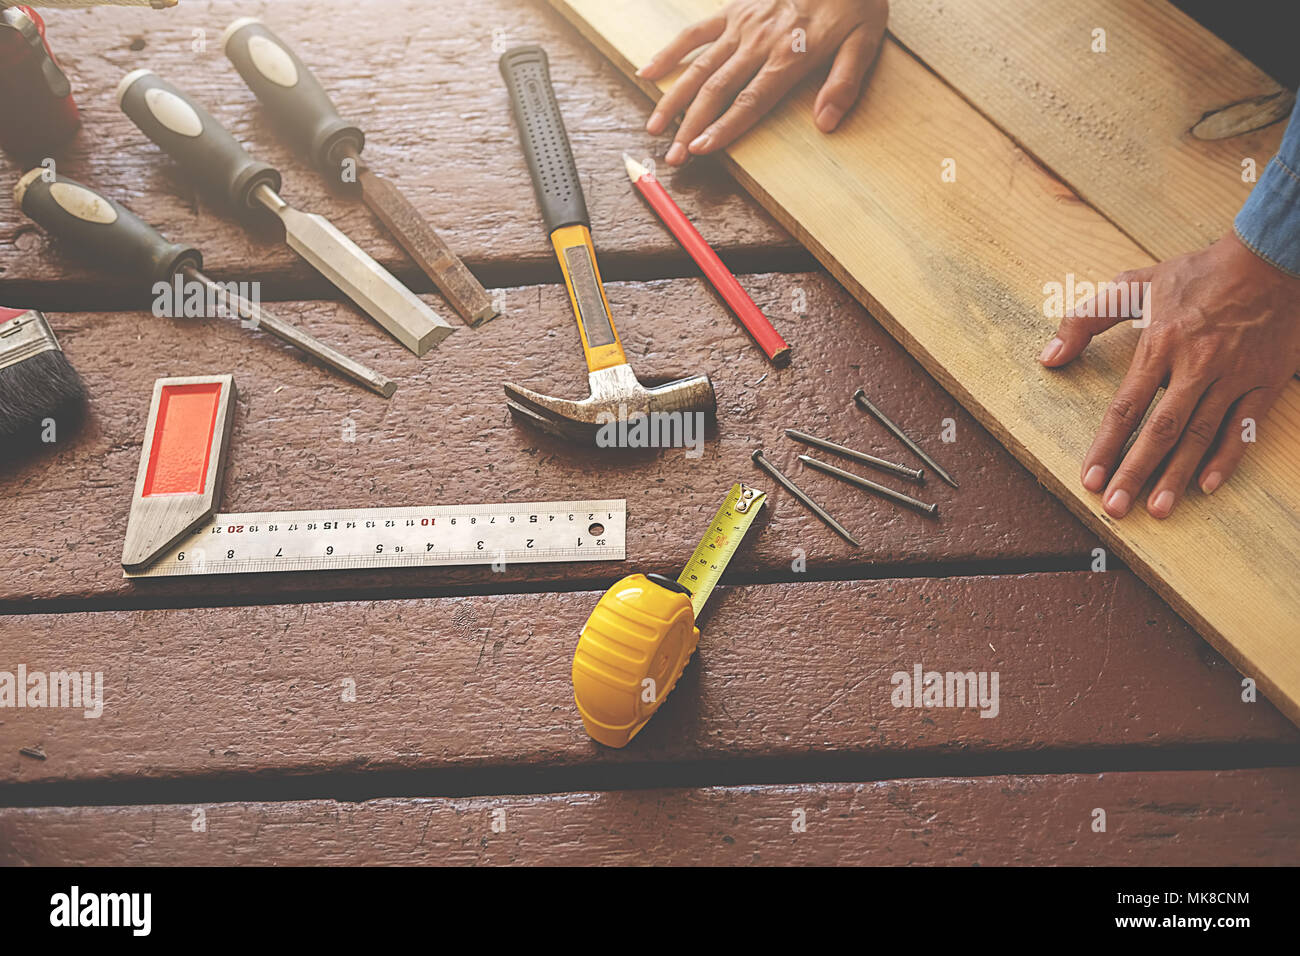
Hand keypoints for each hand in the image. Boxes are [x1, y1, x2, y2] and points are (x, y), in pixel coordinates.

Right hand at [638, 0, 887, 165]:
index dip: (723, 127)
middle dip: (690, 126)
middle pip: (717, 91)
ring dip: (673, 99)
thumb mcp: (864, 40)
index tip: (700, 149)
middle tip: (672, 157)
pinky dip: (670, 52)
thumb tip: (827, 123)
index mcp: (789, 56)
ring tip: (654, 128)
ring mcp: (741, 25)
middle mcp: (758, 43)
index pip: (750, 101)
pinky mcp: (733, 9)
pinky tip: (647, 73)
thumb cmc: (853, 0)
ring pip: (699, 67)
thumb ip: (844, 83)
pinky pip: (695, 32)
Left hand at [1040, 232, 1299, 518]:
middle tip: (1116, 507)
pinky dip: (1228, 458)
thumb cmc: (1197, 274)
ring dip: (1177, 474)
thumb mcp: (1134, 284)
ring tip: (1158, 509)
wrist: (1271, 257)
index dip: (1105, 445)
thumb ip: (1085, 319)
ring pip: (1201, 434)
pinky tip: (1207, 486)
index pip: (1126, 406)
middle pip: (1161, 428)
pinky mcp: (1265, 381)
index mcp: (1161, 343)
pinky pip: (1245, 427)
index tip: (1089, 477)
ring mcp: (1234, 375)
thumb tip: (1048, 357)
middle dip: (1136, 471)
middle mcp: (1197, 364)